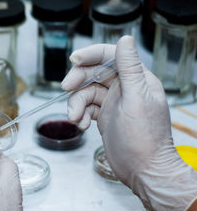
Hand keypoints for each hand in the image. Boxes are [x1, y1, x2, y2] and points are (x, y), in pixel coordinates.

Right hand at [61, 36, 196, 210]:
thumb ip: (130, 68)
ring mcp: (112, 102)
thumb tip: (126, 39)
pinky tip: (81, 125)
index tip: (74, 60)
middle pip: (93, 73)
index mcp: (136, 78)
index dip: (90, 55)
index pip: (110, 56)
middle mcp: (124, 88)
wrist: (143, 170)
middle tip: (66, 88)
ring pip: (85, 92)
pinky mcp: (104, 116)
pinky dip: (79, 115)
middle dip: (78, 81)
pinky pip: (85, 108)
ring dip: (76, 103)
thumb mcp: (136, 99)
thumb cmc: (145, 138)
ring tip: (75, 118)